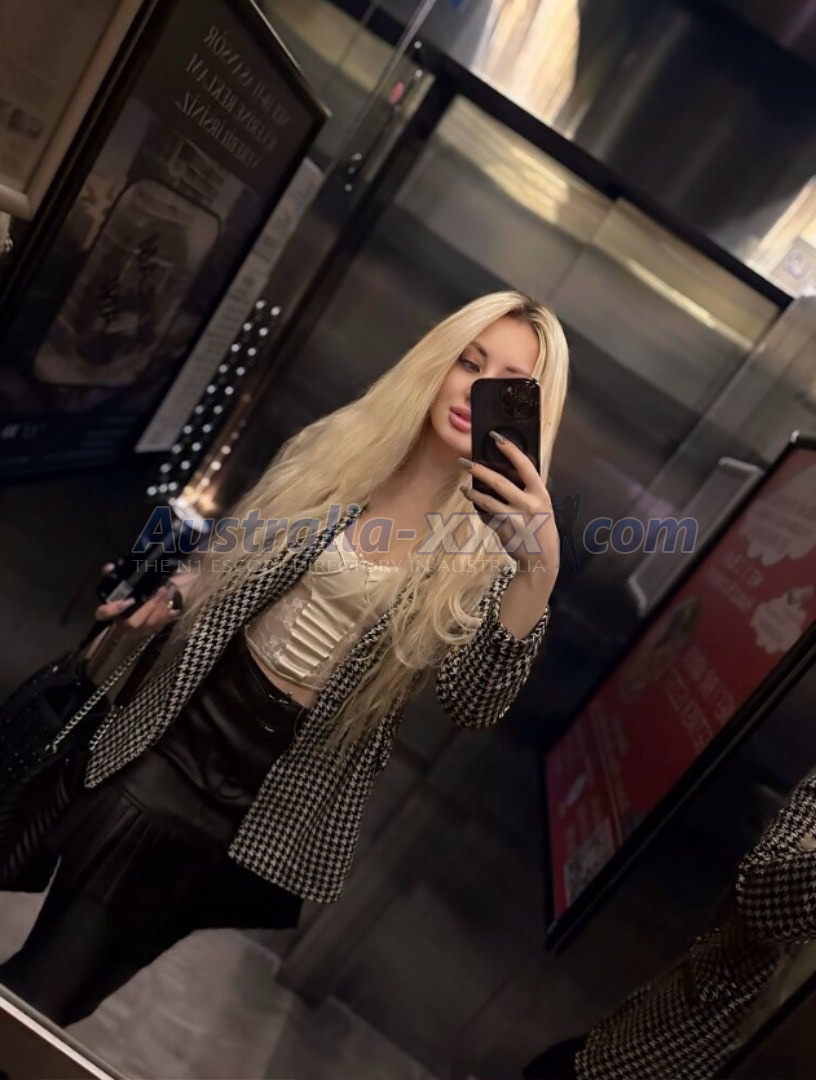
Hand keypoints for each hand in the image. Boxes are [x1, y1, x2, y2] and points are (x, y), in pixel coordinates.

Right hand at [94, 562, 181, 636]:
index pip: (103, 614)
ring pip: (149, 623)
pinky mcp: (151, 630)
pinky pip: (160, 625)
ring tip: (169, 590)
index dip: (113, 609)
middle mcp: (123, 623)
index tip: (129, 599)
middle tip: (160, 590)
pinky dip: (167, 614)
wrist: (147, 602)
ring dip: (162, 606)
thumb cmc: (130, 592)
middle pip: (132, 622)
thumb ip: (113, 574)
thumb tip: (109, 567)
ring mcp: (138, 629)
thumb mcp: (122, 582)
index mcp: (112, 611)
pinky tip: (173, 605)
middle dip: (148, 607)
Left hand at [459, 433, 559, 582]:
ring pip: (488, 500)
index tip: (496, 438)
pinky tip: (474, 506)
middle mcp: (530, 504)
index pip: (525, 466)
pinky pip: (487, 516)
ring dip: (472, 492)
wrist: (541, 560)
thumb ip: (527, 492)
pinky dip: (480, 511)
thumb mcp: (541, 508)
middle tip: (465, 462)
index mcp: (541, 494)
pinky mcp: (505, 530)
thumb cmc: (540, 530)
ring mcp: (516, 518)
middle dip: (479, 469)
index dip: (510, 450)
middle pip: (500, 481)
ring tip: (464, 488)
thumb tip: (503, 475)